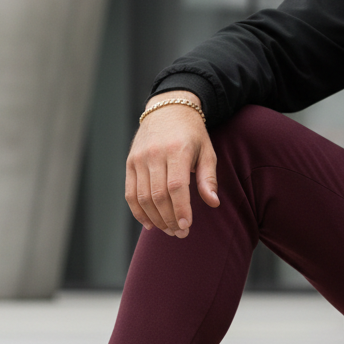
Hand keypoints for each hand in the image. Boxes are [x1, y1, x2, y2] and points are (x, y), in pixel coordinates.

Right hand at [125, 91, 217, 237]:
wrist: (167, 110)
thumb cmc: (192, 134)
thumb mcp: (207, 151)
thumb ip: (208, 178)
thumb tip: (213, 203)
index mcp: (177, 150)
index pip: (176, 186)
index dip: (180, 209)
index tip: (186, 226)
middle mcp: (154, 154)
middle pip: (158, 195)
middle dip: (169, 219)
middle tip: (180, 233)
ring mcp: (139, 158)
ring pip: (142, 197)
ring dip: (155, 219)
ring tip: (168, 231)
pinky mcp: (129, 163)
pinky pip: (130, 193)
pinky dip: (138, 212)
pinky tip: (150, 224)